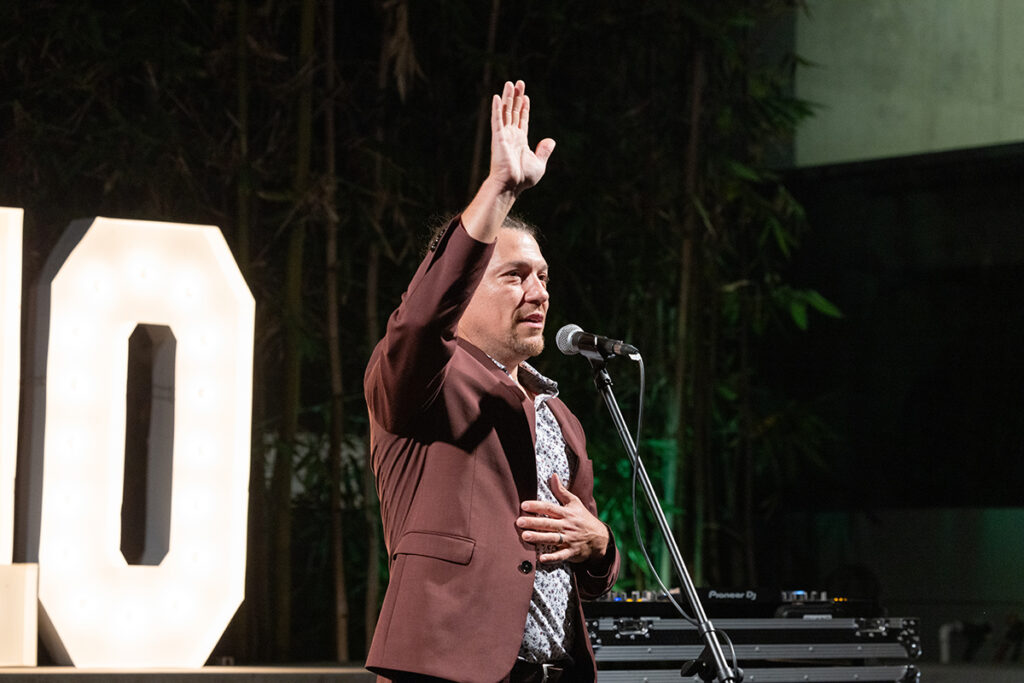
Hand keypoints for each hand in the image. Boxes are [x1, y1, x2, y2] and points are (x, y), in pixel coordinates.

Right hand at [489, 80, 555, 194]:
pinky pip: (497, 120)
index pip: (522, 120)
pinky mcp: (498, 137)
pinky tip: (498, 97)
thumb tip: (551, 141)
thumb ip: (544, 151)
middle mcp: (511, 136)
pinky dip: (497, 108)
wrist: (511, 185)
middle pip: (514, 111)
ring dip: (508, 97)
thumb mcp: (539, 163)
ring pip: (506, 112)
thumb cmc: (523, 178)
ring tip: (510, 83)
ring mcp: (504, 135)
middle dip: (517, 97)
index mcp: (520, 141)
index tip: (526, 96)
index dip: (524, 108)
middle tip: (519, 82)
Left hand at [516, 474, 609, 564]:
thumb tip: (553, 476)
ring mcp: (569, 539)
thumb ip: (561, 491)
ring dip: (539, 538)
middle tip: (519, 522)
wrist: (599, 538)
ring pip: (552, 538)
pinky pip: (561, 555)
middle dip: (533, 522)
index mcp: (566, 513)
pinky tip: (541, 558)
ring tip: (525, 536)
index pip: (550, 508)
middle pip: (548, 523)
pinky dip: (552, 558)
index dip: (537, 506)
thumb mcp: (575, 503)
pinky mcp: (571, 552)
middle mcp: (567, 525)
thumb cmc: (583, 518)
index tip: (524, 505)